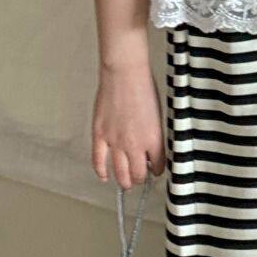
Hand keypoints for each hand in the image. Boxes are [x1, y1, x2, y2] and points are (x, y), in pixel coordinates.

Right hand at [91, 59, 165, 188]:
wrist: (125, 73)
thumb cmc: (144, 87)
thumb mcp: (159, 114)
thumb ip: (156, 134)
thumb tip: (154, 146)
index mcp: (153, 139)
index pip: (157, 165)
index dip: (157, 170)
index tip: (155, 169)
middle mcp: (135, 145)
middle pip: (138, 174)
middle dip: (140, 178)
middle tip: (140, 178)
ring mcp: (115, 142)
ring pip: (120, 173)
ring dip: (124, 181)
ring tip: (126, 183)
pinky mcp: (100, 135)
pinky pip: (98, 160)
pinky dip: (101, 171)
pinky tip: (104, 176)